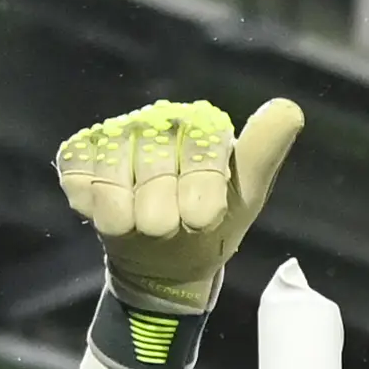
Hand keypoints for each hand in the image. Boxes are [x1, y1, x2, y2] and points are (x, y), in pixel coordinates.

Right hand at [56, 97, 304, 311]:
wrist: (163, 259)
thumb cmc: (210, 225)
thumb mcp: (245, 195)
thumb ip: (263, 153)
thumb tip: (290, 109)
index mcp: (202, 124)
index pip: (202, 143)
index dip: (200, 189)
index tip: (201, 219)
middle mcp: (157, 121)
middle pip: (155, 163)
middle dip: (162, 210)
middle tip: (167, 229)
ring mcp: (116, 135)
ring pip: (113, 174)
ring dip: (126, 213)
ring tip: (140, 226)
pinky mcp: (79, 155)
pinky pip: (79, 178)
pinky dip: (93, 206)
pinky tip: (114, 217)